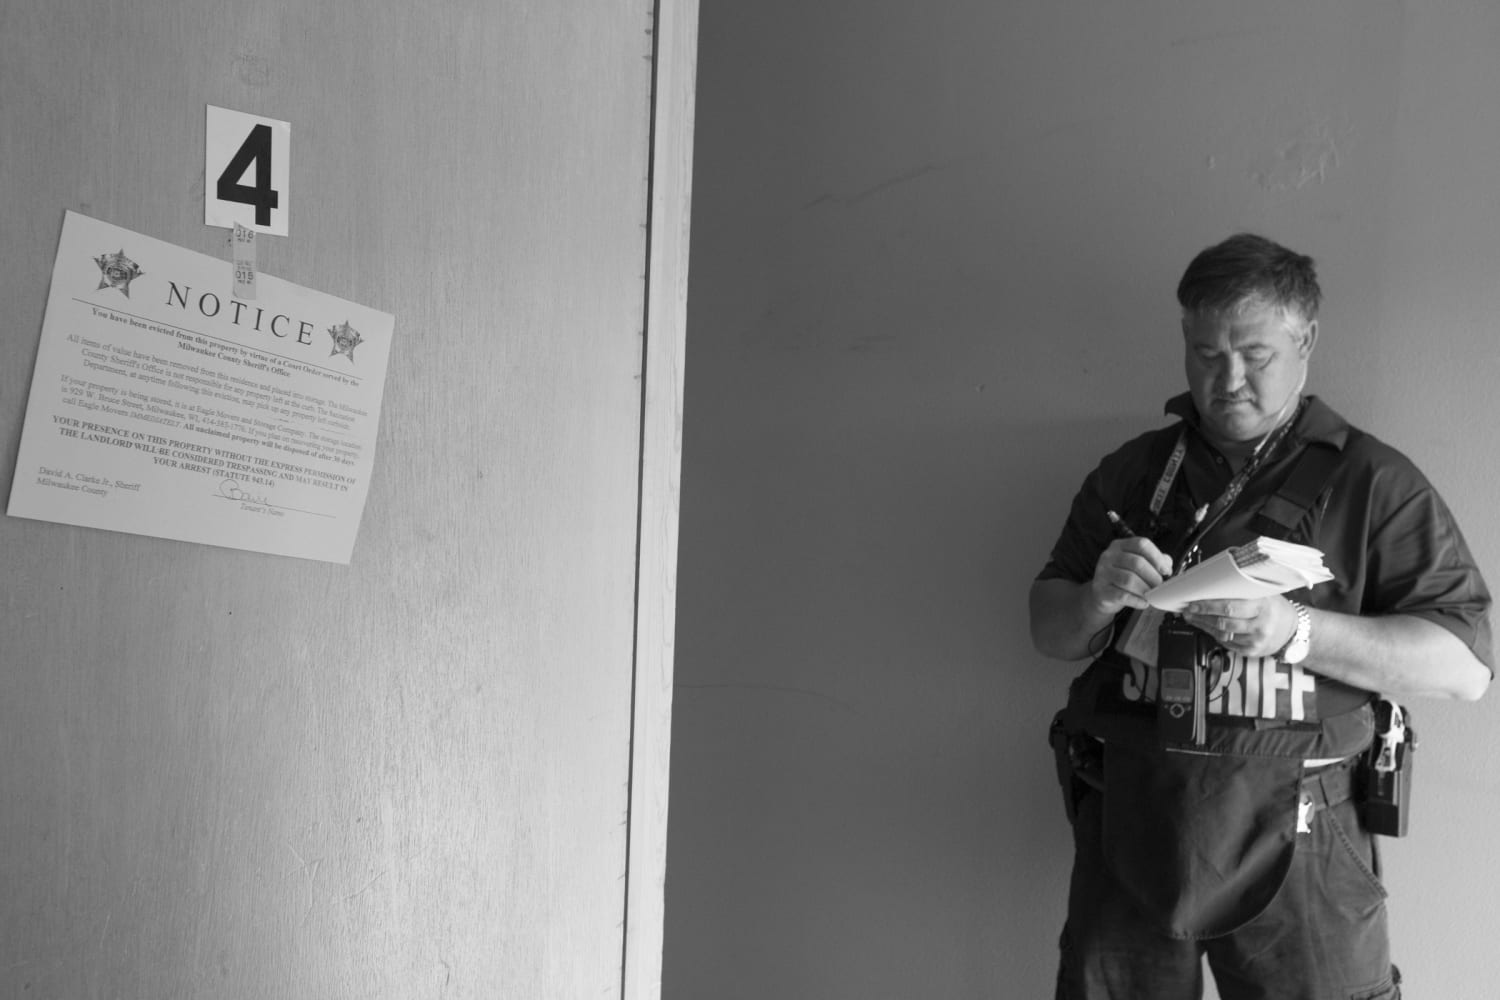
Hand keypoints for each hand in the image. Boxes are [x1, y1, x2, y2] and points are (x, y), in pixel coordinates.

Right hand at [1087, 538, 1173, 616]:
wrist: (1102, 595)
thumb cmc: (1123, 577)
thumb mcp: (1136, 565)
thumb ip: (1153, 561)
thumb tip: (1167, 564)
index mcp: (1120, 545)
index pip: (1141, 544)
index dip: (1157, 557)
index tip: (1166, 571)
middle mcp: (1109, 556)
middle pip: (1137, 563)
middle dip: (1153, 577)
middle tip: (1159, 586)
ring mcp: (1102, 572)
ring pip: (1129, 580)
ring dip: (1145, 589)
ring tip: (1151, 595)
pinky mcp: (1101, 590)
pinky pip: (1122, 596)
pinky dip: (1137, 601)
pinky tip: (1143, 603)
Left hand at [1181, 596, 1297, 657]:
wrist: (1292, 629)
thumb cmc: (1275, 607)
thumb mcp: (1264, 593)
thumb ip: (1242, 590)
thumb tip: (1213, 583)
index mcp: (1263, 606)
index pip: (1230, 607)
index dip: (1208, 606)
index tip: (1193, 602)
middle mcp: (1261, 625)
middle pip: (1223, 622)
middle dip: (1201, 616)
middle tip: (1188, 610)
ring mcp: (1257, 640)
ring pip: (1223, 634)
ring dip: (1204, 625)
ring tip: (1193, 618)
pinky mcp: (1252, 651)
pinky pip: (1228, 644)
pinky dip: (1215, 635)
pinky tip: (1207, 627)